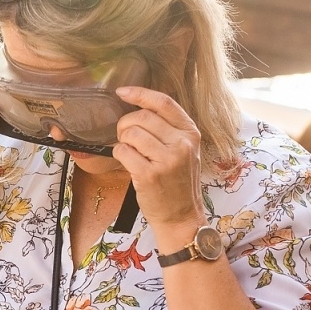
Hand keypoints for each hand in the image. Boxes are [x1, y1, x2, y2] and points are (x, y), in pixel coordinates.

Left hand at [112, 86, 201, 228]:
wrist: (182, 217)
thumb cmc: (179, 184)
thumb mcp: (185, 151)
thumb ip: (168, 130)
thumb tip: (138, 109)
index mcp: (191, 133)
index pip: (163, 103)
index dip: (140, 93)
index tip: (122, 92)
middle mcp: (182, 144)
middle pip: (142, 117)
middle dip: (126, 124)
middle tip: (126, 138)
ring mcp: (167, 160)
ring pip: (131, 133)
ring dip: (122, 141)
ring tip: (129, 152)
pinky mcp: (150, 175)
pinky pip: (123, 151)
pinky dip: (119, 154)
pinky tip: (127, 163)